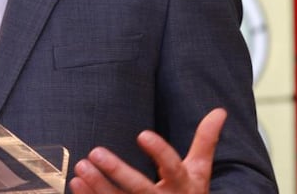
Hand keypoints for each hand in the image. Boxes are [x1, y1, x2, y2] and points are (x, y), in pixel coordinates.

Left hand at [68, 108, 226, 193]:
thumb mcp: (199, 172)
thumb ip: (205, 142)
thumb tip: (220, 111)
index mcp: (183, 187)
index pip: (173, 168)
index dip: (160, 152)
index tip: (142, 134)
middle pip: (141, 189)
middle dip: (118, 172)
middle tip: (95, 151)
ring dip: (98, 186)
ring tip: (80, 167)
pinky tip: (76, 184)